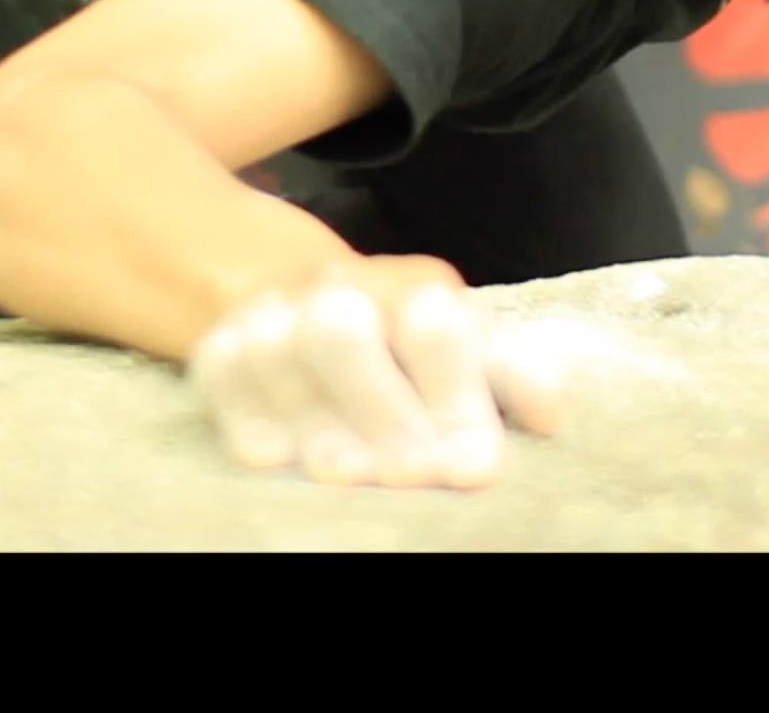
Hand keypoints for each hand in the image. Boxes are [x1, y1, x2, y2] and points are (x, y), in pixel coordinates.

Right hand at [186, 256, 573, 489]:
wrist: (315, 302)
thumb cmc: (414, 354)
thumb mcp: (474, 354)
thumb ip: (514, 377)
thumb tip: (549, 417)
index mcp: (415, 292)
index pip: (433, 329)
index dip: (453, 396)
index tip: (474, 468)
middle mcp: (338, 291)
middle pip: (342, 334)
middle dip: (378, 406)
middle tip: (410, 475)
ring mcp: (273, 315)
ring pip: (276, 351)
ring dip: (311, 417)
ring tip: (345, 477)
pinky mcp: (223, 345)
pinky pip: (219, 370)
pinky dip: (241, 412)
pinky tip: (271, 460)